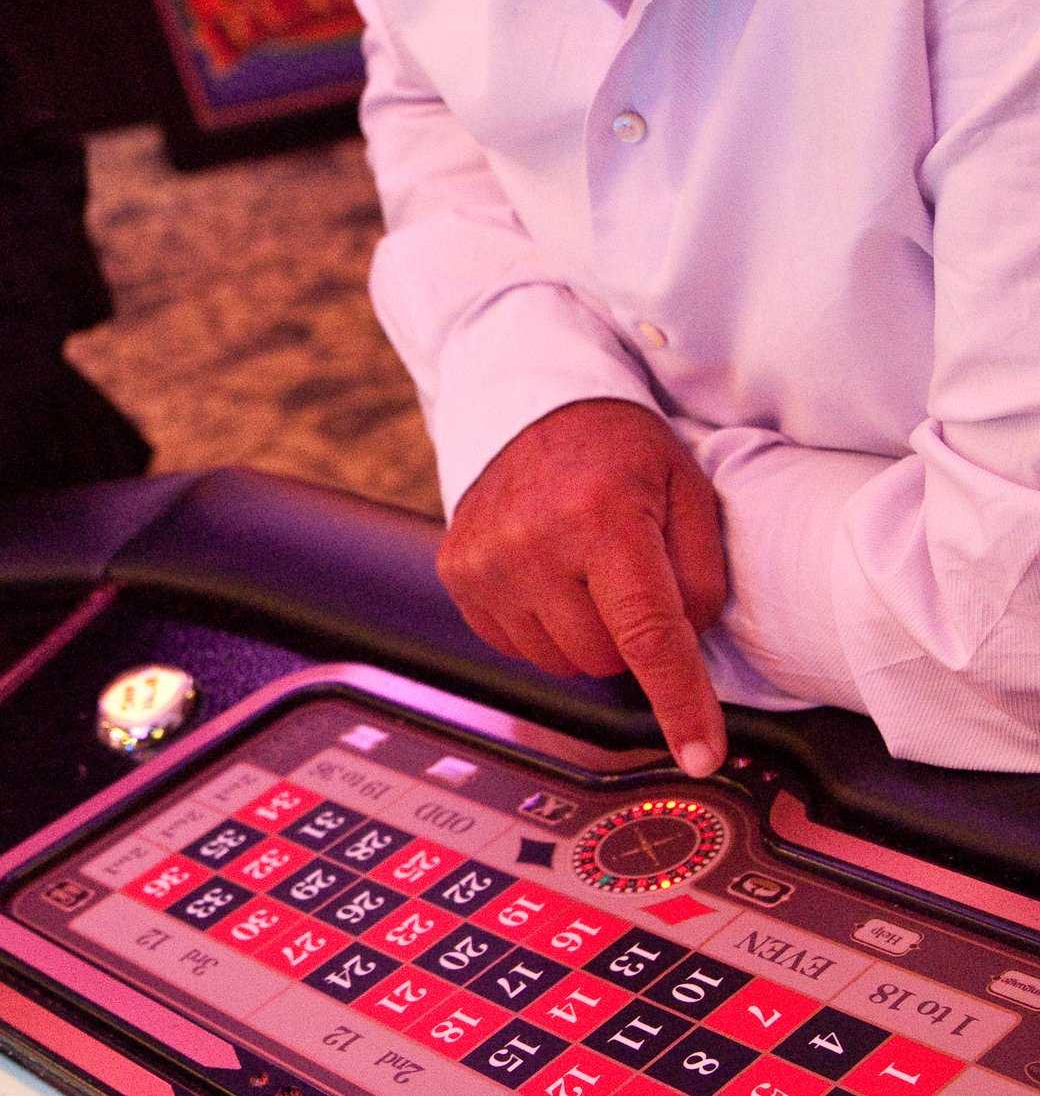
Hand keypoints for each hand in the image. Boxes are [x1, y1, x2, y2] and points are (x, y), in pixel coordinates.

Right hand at [438, 399, 729, 775]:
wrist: (533, 405)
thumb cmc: (621, 452)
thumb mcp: (687, 491)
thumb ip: (702, 576)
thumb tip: (686, 653)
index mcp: (602, 518)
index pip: (648, 634)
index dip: (680, 701)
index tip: (699, 754)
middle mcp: (533, 543)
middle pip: (604, 658)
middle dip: (628, 634)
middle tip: (627, 574)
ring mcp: (485, 561)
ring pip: (559, 661)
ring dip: (584, 632)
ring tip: (583, 569)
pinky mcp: (456, 572)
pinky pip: (515, 646)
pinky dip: (543, 624)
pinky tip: (547, 574)